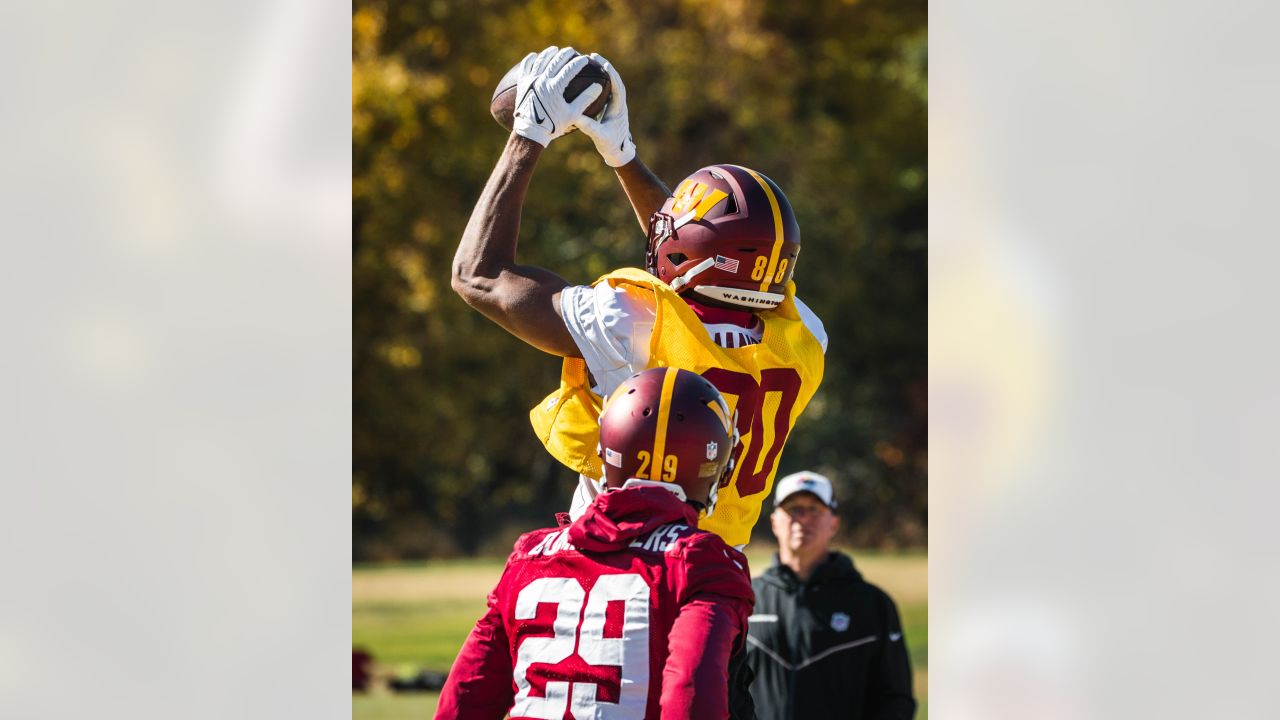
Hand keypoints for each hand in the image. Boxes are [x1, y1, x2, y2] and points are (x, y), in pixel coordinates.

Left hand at [512, 46, 603, 146]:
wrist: (530, 133)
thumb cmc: (553, 125)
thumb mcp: (572, 114)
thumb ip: (585, 99)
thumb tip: (598, 87)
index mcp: (555, 87)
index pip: (570, 68)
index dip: (579, 62)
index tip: (585, 59)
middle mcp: (542, 81)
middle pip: (556, 61)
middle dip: (565, 53)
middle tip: (572, 51)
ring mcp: (531, 81)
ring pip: (540, 61)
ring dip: (549, 53)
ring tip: (555, 49)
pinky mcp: (522, 84)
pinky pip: (525, 67)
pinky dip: (530, 60)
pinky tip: (535, 56)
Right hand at [574, 52, 635, 166]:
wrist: (618, 153)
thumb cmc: (610, 145)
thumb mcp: (599, 137)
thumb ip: (589, 127)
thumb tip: (576, 117)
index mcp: (619, 109)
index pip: (617, 87)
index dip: (611, 73)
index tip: (602, 62)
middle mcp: (620, 104)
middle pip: (615, 80)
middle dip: (606, 67)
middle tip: (594, 55)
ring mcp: (616, 105)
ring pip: (611, 84)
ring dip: (603, 72)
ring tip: (591, 61)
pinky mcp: (611, 107)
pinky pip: (606, 90)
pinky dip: (599, 81)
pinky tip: (588, 76)